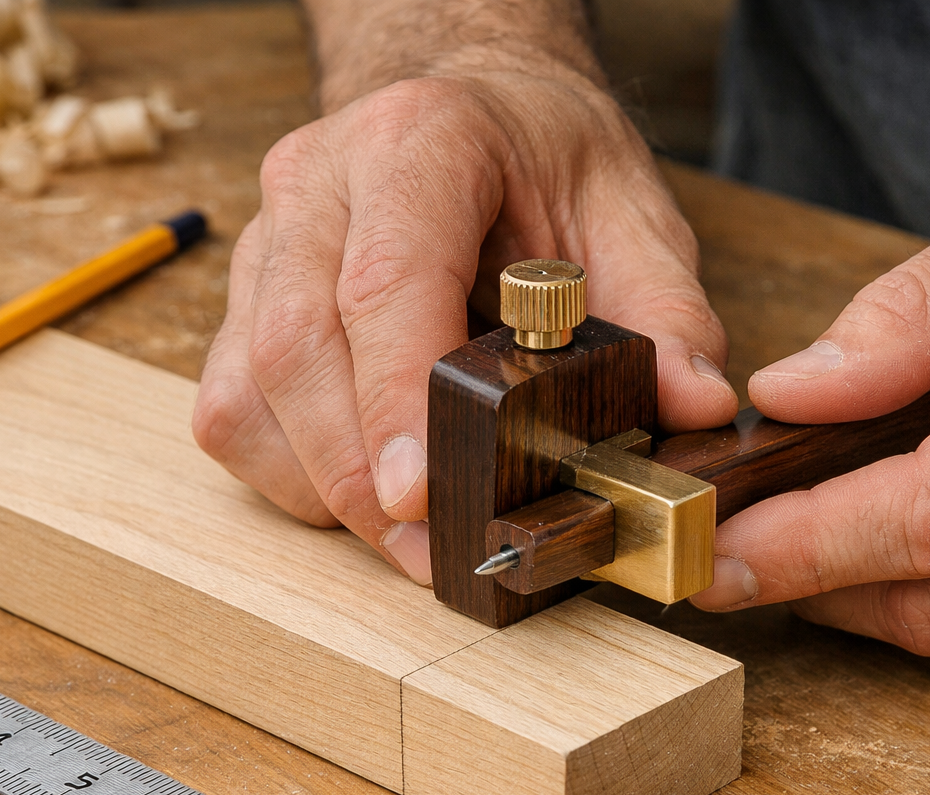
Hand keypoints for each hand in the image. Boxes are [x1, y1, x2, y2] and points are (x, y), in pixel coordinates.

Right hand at [193, 49, 736, 583]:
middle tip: (432, 555)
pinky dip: (290, 472)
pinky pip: (234, 408)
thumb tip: (695, 403)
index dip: (393, 398)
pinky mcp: (243, 297)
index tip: (419, 495)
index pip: (384, 280)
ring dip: (323, 486)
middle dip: (359, 475)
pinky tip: (360, 492)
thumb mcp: (631, 208)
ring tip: (410, 539)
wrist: (469, 102)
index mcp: (418, 142)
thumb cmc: (542, 155)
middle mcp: (318, 183)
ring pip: (251, 391)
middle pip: (297, 349)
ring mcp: (265, 239)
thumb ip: (668, 308)